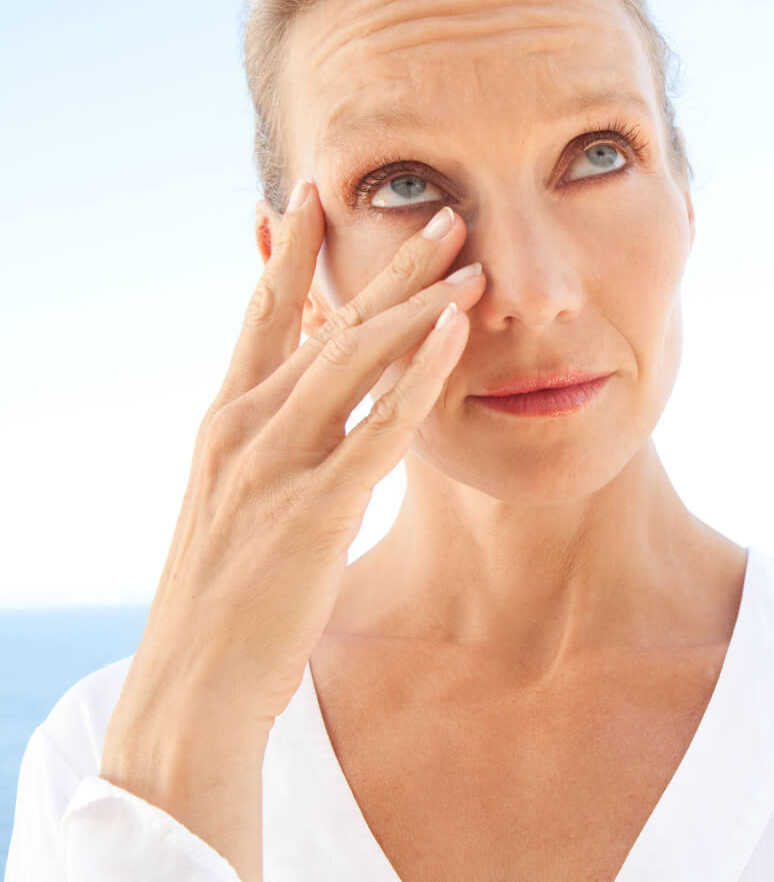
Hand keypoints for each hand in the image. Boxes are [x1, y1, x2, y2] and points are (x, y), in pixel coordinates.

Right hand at [107, 180, 485, 747]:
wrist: (194, 686)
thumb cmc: (226, 600)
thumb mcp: (237, 505)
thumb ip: (272, 449)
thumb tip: (308, 411)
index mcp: (223, 422)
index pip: (261, 316)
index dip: (291, 253)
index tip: (319, 195)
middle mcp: (242, 427)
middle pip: (323, 322)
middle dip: (386, 263)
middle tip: (443, 210)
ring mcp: (274, 465)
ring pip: (353, 360)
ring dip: (417, 305)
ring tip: (471, 262)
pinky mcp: (313, 508)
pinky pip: (377, 427)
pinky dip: (418, 377)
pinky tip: (455, 338)